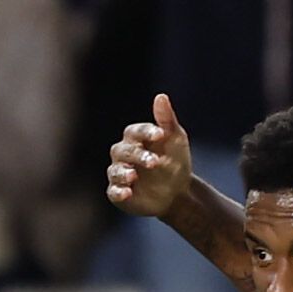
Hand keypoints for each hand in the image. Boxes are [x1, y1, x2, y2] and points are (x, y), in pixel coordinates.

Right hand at [106, 93, 192, 217]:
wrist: (178, 191)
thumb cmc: (175, 160)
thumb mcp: (176, 139)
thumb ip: (167, 120)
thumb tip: (161, 97)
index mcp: (135, 138)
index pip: (135, 132)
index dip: (146, 132)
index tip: (161, 134)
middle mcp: (124, 154)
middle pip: (124, 151)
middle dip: (138, 155)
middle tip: (154, 162)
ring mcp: (120, 174)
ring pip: (115, 170)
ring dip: (123, 172)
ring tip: (134, 176)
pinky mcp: (119, 194)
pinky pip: (114, 191)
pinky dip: (118, 191)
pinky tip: (127, 192)